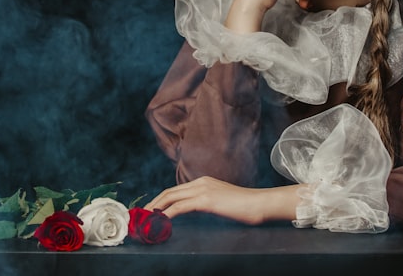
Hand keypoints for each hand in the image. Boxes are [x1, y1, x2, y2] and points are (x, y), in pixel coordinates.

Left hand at [144, 176, 299, 225]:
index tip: (152, 210)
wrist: (260, 203)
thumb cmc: (245, 206)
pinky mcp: (206, 200)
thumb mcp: (221, 202)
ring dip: (156, 208)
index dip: (161, 200)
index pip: (176, 190)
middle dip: (154, 203)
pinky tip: (161, 220)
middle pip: (169, 192)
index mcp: (204, 182)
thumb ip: (206, 204)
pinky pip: (181, 206)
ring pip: (171, 197)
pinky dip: (168, 213)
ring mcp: (203, 189)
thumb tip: (193, 213)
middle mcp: (201, 182)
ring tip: (146, 219)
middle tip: (143, 216)